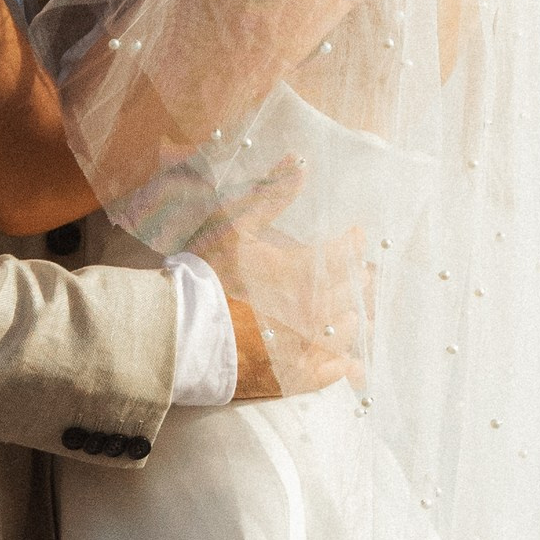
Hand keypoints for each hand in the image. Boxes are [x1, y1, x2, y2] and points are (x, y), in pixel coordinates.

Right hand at [204, 165, 365, 397]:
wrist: (181, 333)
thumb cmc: (205, 275)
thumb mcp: (232, 224)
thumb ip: (270, 195)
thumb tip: (298, 162)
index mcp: (303, 272)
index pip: (346, 252)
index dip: (354, 241)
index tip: (357, 234)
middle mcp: (315, 310)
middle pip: (353, 291)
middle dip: (357, 277)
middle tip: (358, 271)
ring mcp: (307, 346)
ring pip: (349, 330)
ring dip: (352, 315)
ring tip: (352, 310)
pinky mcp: (295, 377)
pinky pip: (333, 370)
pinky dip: (342, 362)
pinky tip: (347, 358)